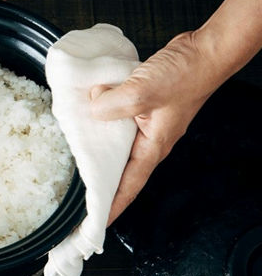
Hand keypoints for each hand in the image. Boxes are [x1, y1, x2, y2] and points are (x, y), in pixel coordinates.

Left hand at [89, 31, 224, 224]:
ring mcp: (147, 123)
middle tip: (75, 195)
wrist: (204, 51)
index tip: (92, 225)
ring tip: (72, 158)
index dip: (109, 206)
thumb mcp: (143, 91)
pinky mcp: (143, 107)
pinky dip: (102, 119)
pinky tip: (87, 115)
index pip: (127, 186)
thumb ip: (111, 104)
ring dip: (96, 148)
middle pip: (119, 168)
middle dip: (98, 182)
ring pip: (116, 143)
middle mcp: (150, 140)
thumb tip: (91, 109)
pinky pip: (117, 119)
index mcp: (152, 147)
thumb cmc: (185, 75)